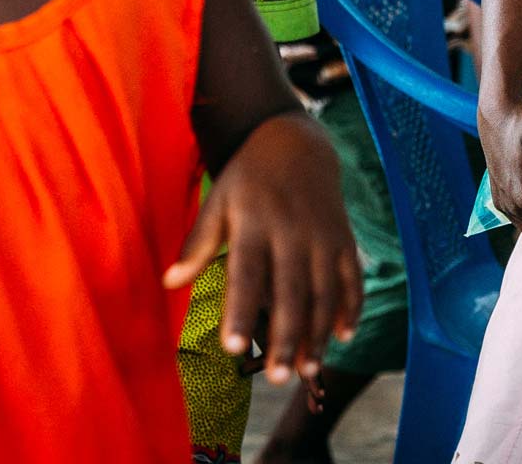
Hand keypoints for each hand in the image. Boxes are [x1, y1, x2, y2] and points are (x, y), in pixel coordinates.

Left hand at [164, 114, 360, 384]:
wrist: (295, 142)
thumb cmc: (247, 178)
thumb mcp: (217, 200)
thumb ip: (198, 243)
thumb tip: (169, 283)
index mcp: (253, 222)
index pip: (246, 274)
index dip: (240, 312)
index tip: (232, 348)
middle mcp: (291, 231)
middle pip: (290, 292)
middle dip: (286, 337)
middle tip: (277, 379)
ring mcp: (322, 235)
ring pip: (324, 292)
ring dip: (318, 334)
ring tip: (308, 371)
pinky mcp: (343, 238)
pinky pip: (351, 277)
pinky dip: (351, 306)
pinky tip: (343, 336)